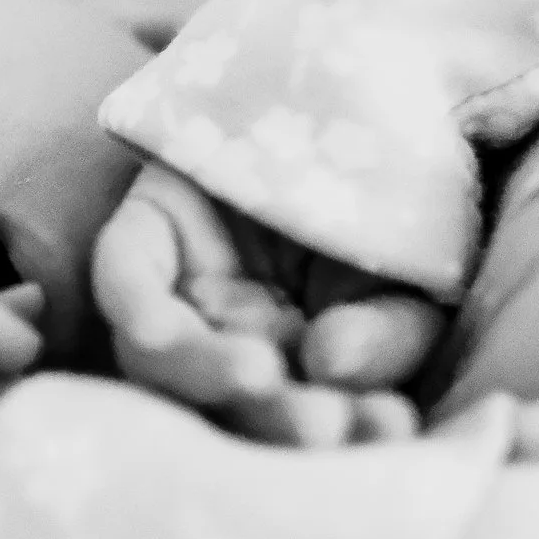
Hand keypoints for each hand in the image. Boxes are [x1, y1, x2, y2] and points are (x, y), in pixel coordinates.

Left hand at [90, 163, 446, 445]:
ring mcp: (179, 299)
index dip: (343, 439)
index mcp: (294, 382)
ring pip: (165, 367)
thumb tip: (330, 364)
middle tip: (322, 425)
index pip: (300, 428)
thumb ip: (390, 334)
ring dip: (210, 379)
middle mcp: (225, 351)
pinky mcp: (143, 240)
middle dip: (273, 423)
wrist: (368, 100)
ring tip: (262, 376)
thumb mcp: (417, 283)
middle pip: (224, 410)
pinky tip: (163, 333)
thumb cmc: (397, 216)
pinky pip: (122, 284)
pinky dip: (138, 311)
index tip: (391, 429)